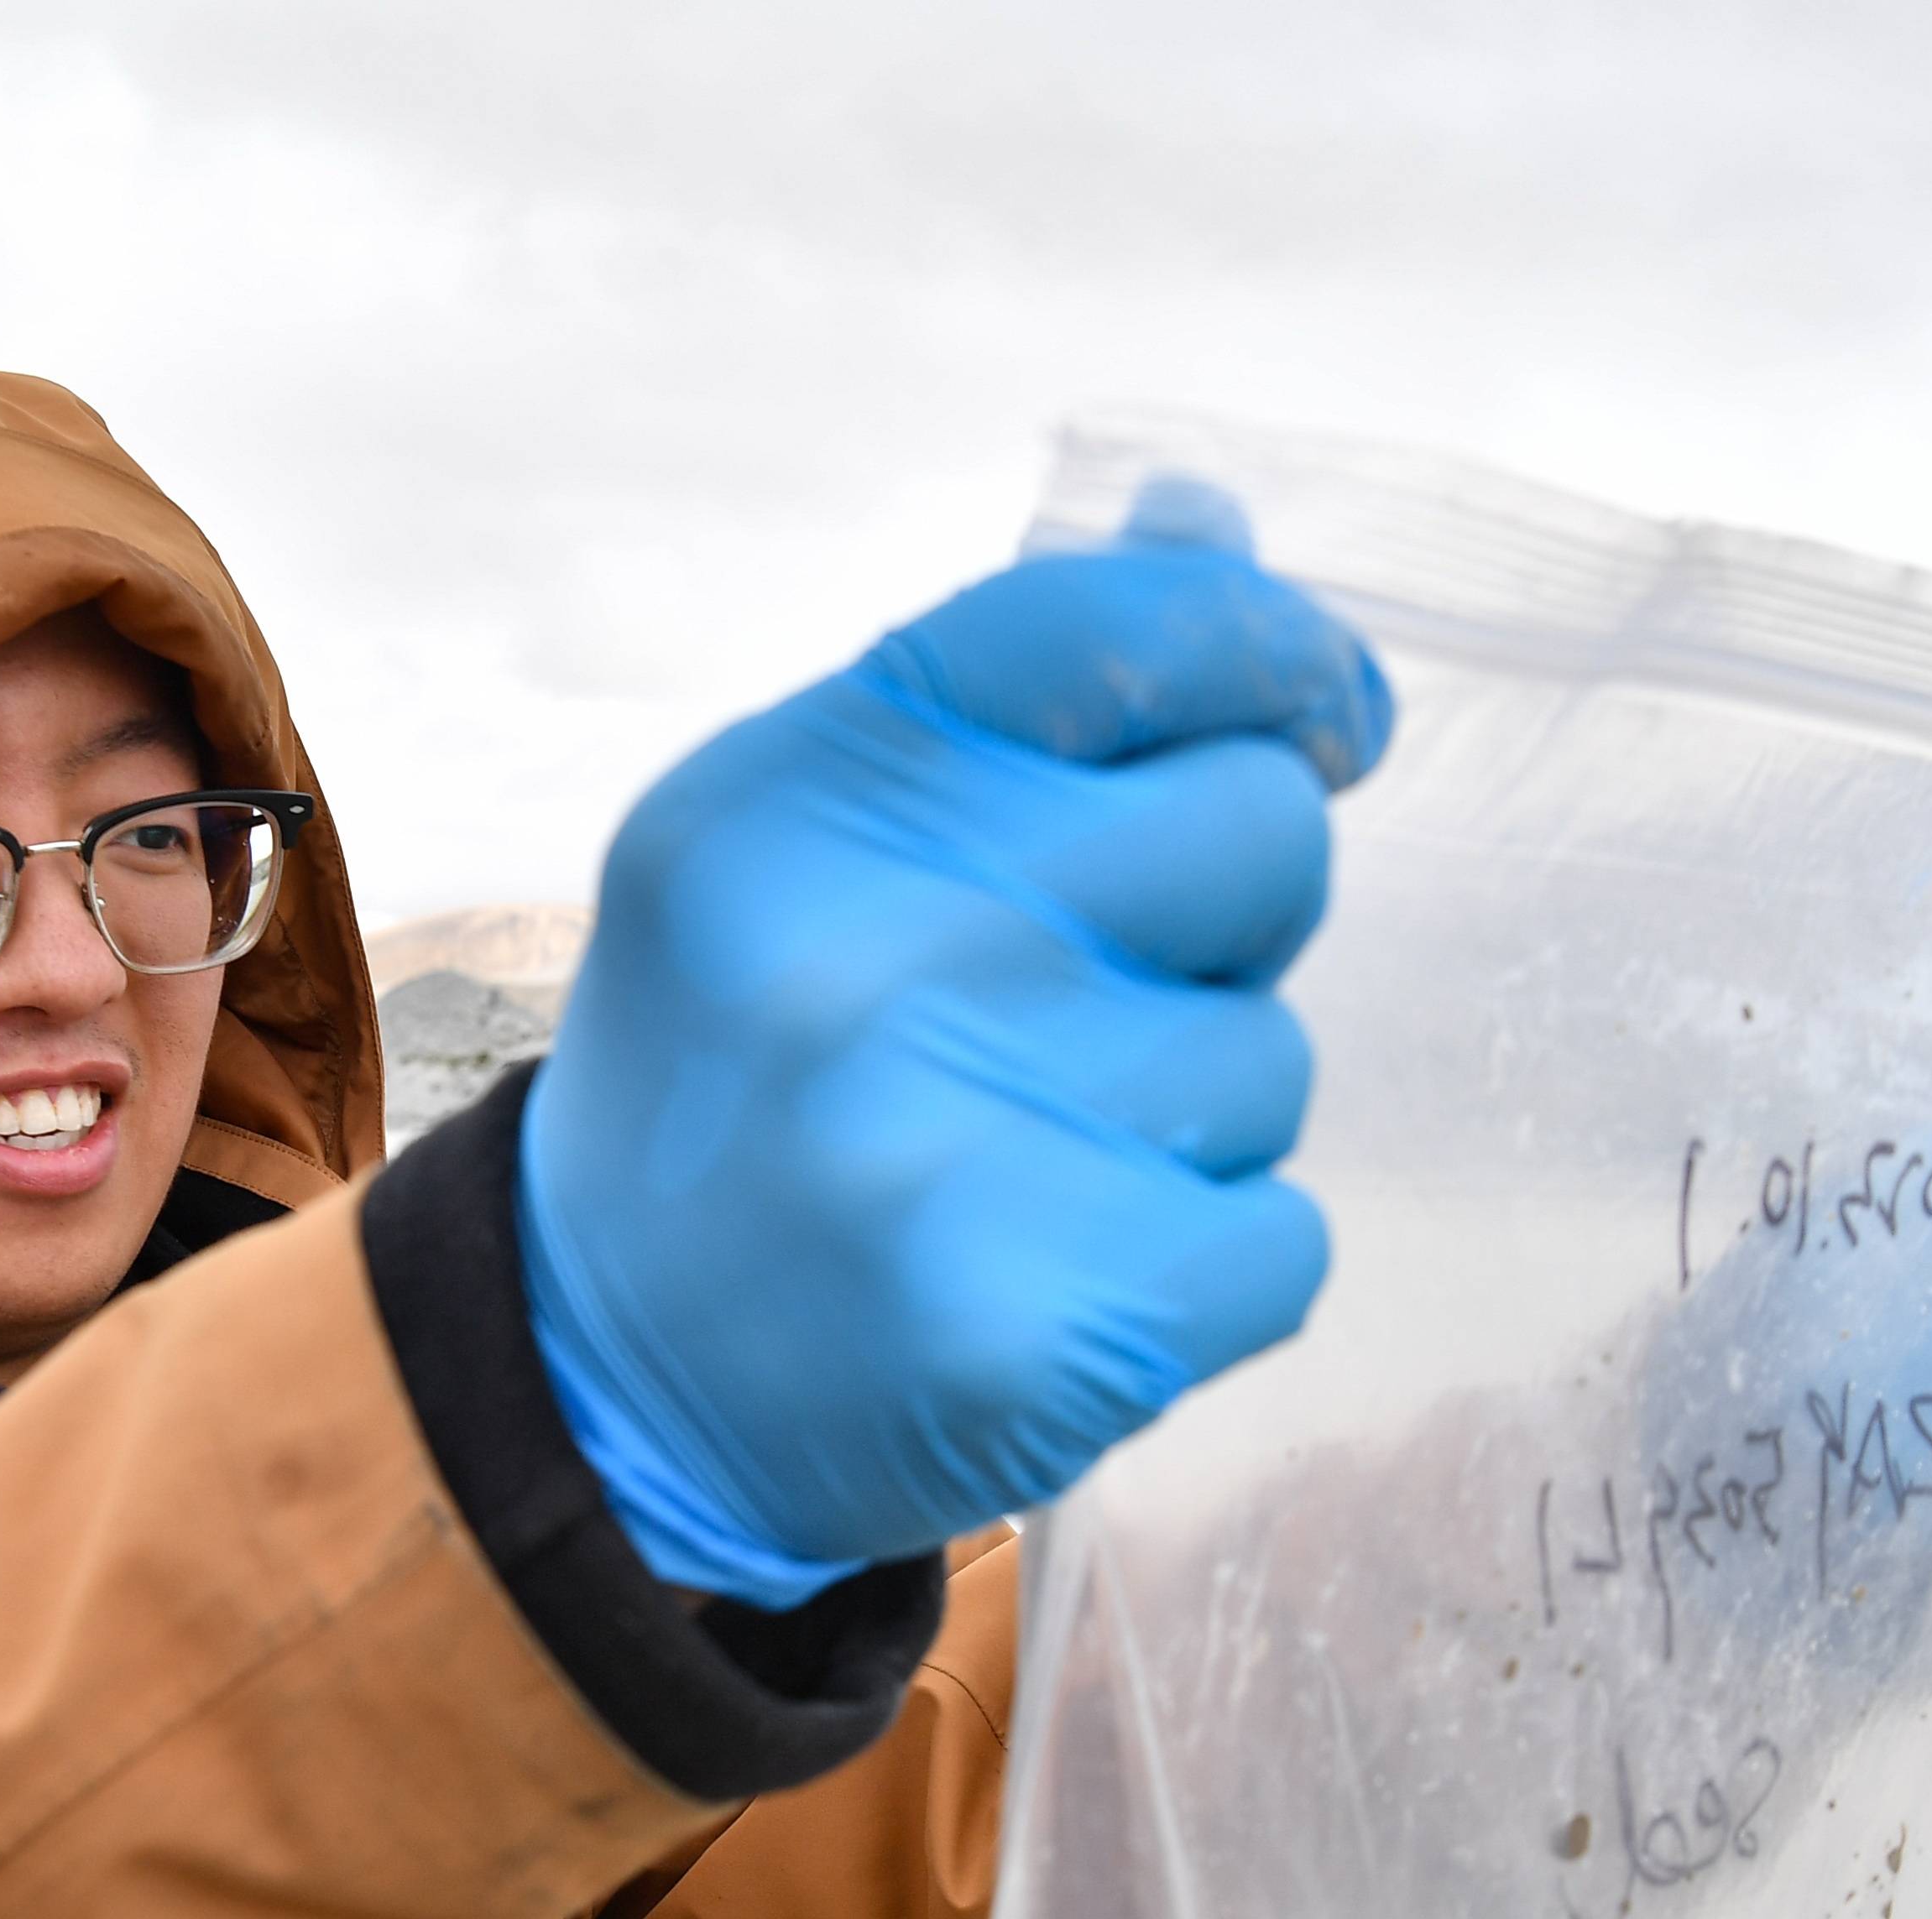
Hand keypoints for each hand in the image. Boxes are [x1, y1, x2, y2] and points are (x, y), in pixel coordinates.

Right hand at [517, 509, 1394, 1602]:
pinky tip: (1068, 1276)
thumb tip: (1212, 528)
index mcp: (799, 795)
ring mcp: (948, 1155)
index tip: (1322, 715)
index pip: (1120, 630)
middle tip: (1087, 996)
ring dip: (1196, 1114)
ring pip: (1273, 1059)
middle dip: (1224, 911)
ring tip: (1029, 1158)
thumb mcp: (810, 842)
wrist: (609, 1377)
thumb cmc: (748, 1071)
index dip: (1271, 652)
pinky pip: (1286, 1238)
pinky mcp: (1045, 1332)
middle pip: (1262, 834)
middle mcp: (861, 956)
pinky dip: (1213, 1267)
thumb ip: (1013, 696)